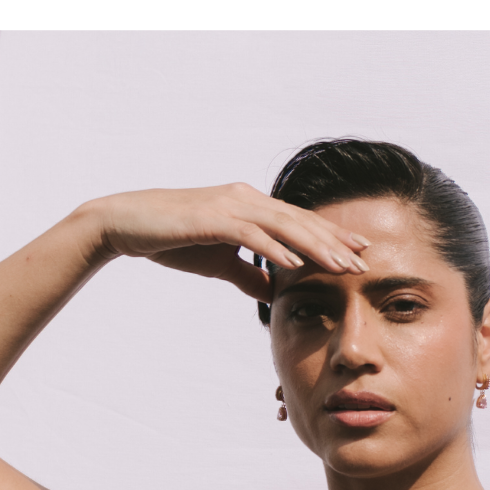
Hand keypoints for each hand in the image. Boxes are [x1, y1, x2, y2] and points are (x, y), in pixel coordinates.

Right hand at [82, 182, 370, 302]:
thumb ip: (247, 273)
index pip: (298, 222)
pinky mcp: (210, 219)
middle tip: (363, 262)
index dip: (330, 237)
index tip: (359, 253)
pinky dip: (273, 248)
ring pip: (281, 226)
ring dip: (314, 246)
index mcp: (248, 206)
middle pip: (298, 221)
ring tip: (340, 265)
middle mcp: (244, 199)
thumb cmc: (172, 240)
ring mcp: (228, 206)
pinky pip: (249, 234)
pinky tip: (294, 264)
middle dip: (333, 242)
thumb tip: (271, 290)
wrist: (126, 224)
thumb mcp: (218, 261)